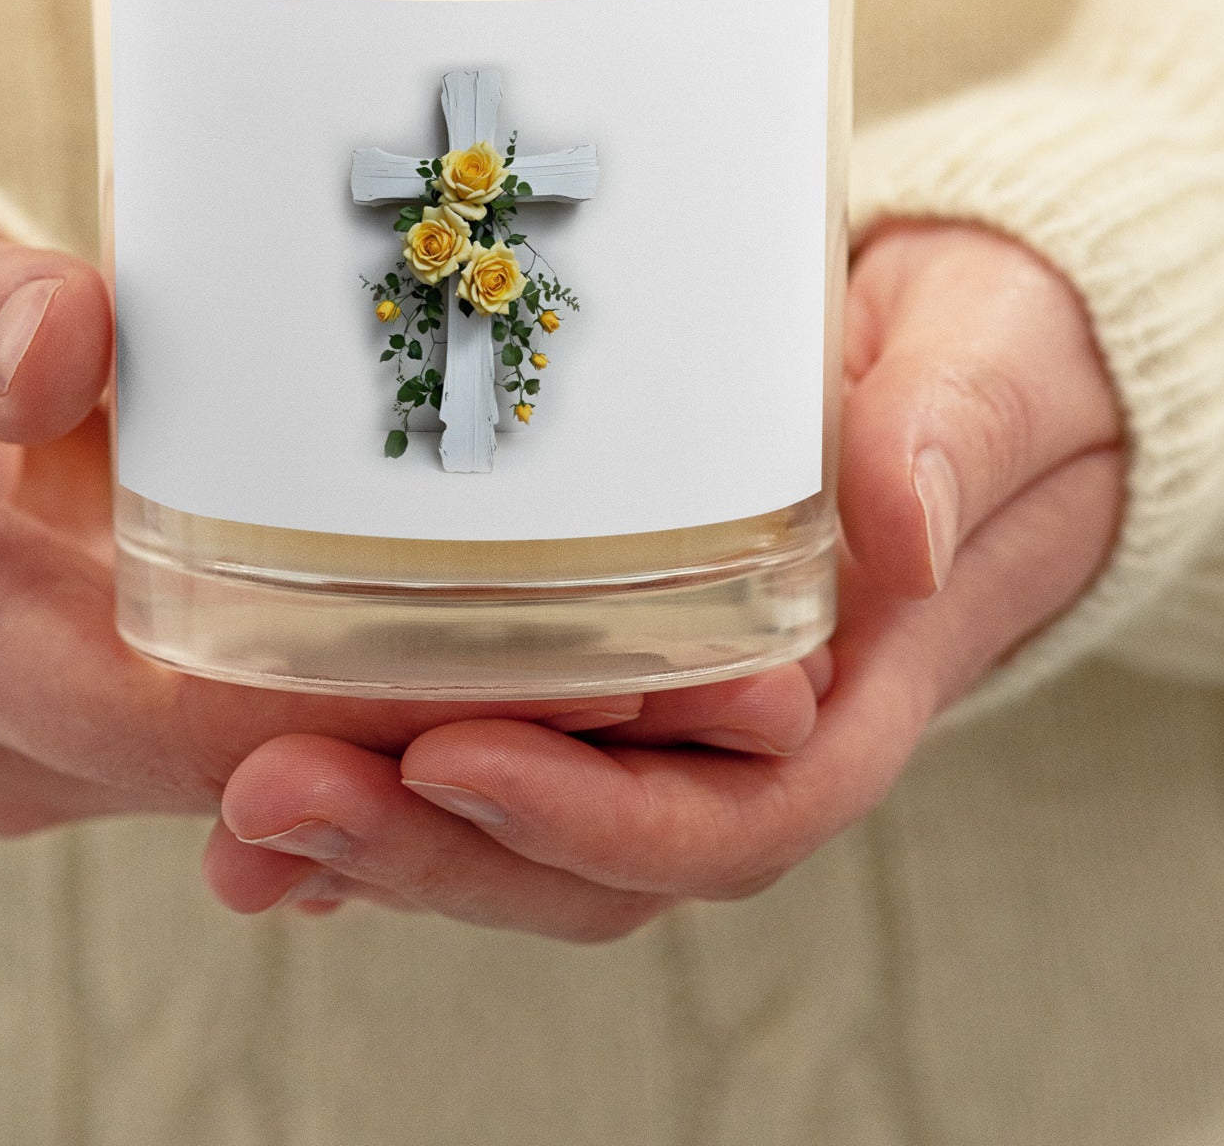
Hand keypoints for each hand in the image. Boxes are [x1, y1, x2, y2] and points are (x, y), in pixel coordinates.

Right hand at [0, 198, 817, 842]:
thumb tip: (69, 338)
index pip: (211, 727)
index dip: (400, 709)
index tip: (577, 660)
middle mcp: (41, 741)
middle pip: (302, 773)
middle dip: (502, 739)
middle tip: (718, 670)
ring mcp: (94, 741)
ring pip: (318, 775)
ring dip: (494, 737)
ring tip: (701, 662)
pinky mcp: (137, 704)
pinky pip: (297, 731)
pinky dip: (422, 703)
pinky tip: (568, 643)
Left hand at [203, 222, 1125, 937]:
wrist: (975, 363)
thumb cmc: (988, 363)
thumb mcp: (986, 369)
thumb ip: (951, 434)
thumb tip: (902, 520)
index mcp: (852, 694)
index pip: (729, 817)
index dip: (590, 818)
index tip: (453, 757)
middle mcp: (750, 736)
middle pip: (590, 859)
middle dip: (431, 849)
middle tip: (268, 793)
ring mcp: (670, 713)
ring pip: (522, 830)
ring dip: (379, 838)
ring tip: (235, 806)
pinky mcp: (604, 660)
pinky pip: (493, 748)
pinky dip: (384, 778)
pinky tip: (261, 767)